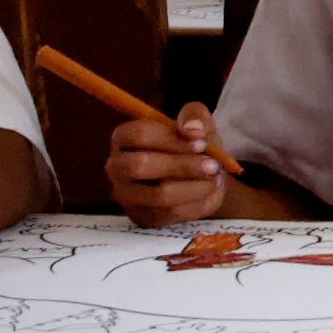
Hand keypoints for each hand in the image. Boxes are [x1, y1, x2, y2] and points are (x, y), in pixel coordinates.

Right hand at [106, 102, 226, 226]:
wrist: (201, 176)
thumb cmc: (192, 145)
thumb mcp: (198, 123)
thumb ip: (195, 116)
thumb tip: (193, 128)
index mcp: (123, 138)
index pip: (138, 134)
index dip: (172, 138)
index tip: (200, 142)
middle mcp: (117, 167)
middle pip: (139, 165)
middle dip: (182, 165)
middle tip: (212, 164)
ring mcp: (127, 195)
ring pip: (159, 194)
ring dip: (195, 185)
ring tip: (215, 177)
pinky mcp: (143, 216)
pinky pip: (173, 212)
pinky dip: (198, 200)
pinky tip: (208, 189)